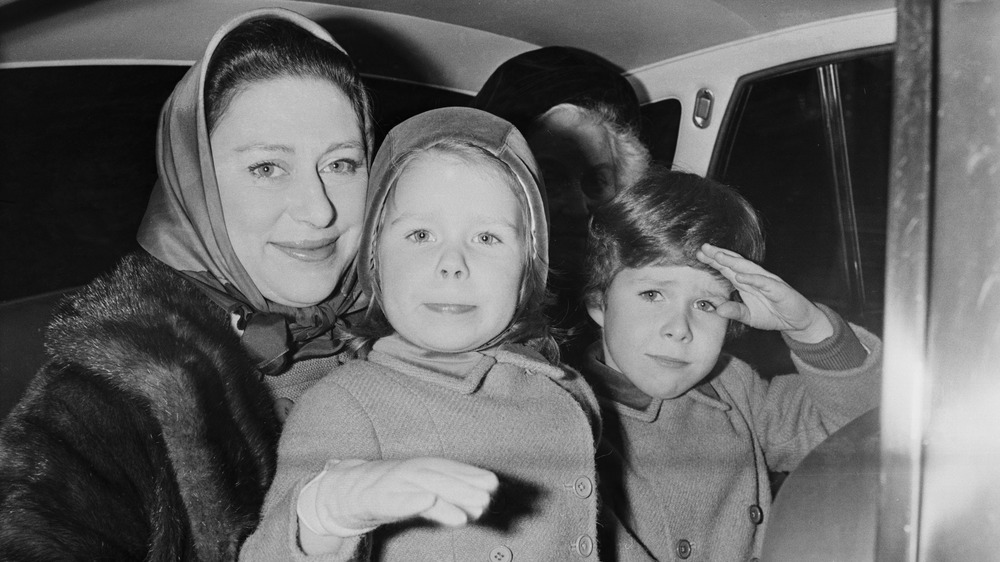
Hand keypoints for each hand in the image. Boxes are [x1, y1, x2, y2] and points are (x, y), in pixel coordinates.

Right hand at [306, 457, 498, 535]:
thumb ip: (450, 496)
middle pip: (440, 476)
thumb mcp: (424, 490)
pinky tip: (426, 502)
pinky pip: (395, 500)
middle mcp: (410, 471)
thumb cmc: (395, 491)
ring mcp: (393, 482)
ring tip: (464, 515)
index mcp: (422, 467)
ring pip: (422, 487)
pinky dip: (411, 500)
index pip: (450, 468)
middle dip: (463, 486)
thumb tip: (484, 502)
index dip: (471, 474)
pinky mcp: (377, 497)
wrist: (348, 492)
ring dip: (445, 497)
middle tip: (486, 498)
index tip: (493, 483)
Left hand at [696, 243, 832, 342]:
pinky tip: (739, 276)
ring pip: (748, 269)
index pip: (727, 269)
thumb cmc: (774, 315)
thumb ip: (735, 312)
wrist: (798, 321)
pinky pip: (764, 283)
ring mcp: (767, 282)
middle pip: (735, 264)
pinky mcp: (778, 289)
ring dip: (733, 262)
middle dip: (719, 255)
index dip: (714, 261)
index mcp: (747, 283)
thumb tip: (718, 310)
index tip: (698, 254)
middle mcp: (755, 278)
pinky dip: (752, 279)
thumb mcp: (750, 317)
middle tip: (703, 248)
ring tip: (718, 256)